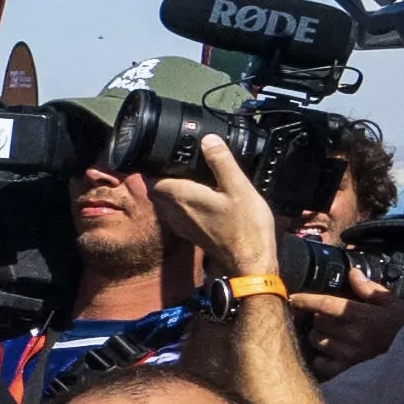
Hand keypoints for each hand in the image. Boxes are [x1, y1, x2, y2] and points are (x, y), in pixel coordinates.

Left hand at [148, 136, 279, 276]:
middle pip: (159, 189)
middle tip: (179, 162)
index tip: (162, 153)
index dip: (155, 164)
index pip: (153, 177)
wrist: (250, 264)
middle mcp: (174, 211)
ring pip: (167, 202)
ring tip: (190, 177)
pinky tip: (201, 198)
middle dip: (164, 175)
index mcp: (181, 196)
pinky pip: (178, 213)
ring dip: (173, 190)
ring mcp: (181, 225)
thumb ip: (221, 162)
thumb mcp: (238, 187)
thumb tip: (207, 139)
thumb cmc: (245, 227)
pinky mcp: (191, 233)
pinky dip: (183, 204)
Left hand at [292, 267, 403, 377]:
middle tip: (325, 318)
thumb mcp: (395, 305)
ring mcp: (348, 354)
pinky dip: (321, 358)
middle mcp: (352, 335)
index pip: (325, 304)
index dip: (305, 300)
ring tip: (328, 335)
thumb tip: (352, 273)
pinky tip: (330, 354)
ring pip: (317, 341)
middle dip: (318, 318)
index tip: (293, 297)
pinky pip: (321, 363)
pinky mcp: (347, 372)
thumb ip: (371, 290)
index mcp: (362, 316)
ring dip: (318, 336)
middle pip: (317, 322)